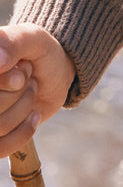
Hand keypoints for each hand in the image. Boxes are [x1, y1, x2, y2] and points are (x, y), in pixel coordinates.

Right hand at [0, 24, 74, 158]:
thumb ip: (14, 43)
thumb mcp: (32, 38)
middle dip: (19, 92)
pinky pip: (1, 148)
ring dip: (24, 108)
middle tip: (28, 78)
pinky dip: (23, 132)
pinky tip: (33, 114)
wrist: (54, 73)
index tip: (24, 68)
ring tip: (29, 91)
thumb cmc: (40, 52)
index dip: (7, 80)